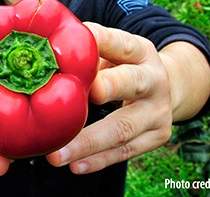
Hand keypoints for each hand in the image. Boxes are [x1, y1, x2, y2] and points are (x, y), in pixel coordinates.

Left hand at [46, 22, 172, 173]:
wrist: (164, 88)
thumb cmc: (121, 67)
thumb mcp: (112, 51)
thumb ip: (88, 51)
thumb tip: (44, 49)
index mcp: (140, 51)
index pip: (118, 43)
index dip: (97, 43)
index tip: (67, 49)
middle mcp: (154, 78)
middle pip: (131, 82)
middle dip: (105, 88)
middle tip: (70, 102)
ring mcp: (158, 110)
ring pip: (122, 128)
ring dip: (88, 143)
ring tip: (56, 156)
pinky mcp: (157, 135)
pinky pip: (126, 151)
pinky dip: (99, 160)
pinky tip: (75, 165)